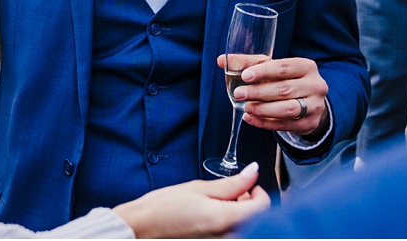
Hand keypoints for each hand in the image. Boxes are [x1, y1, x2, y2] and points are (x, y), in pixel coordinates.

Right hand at [112, 161, 269, 237]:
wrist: (142, 228)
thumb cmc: (164, 208)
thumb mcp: (199, 188)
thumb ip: (231, 183)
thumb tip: (253, 172)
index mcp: (227, 220)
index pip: (263, 206)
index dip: (258, 191)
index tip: (247, 185)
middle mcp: (228, 237)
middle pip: (254, 218)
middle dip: (246, 203)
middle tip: (227, 193)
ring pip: (242, 227)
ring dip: (236, 214)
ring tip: (213, 205)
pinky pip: (229, 234)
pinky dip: (226, 224)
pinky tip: (209, 218)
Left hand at [218, 55, 329, 138]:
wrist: (311, 103)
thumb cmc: (288, 81)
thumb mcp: (273, 69)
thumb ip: (249, 63)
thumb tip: (221, 60)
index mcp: (306, 66)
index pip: (284, 67)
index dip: (263, 71)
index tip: (245, 76)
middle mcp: (315, 85)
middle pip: (284, 89)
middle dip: (259, 92)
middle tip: (239, 94)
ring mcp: (315, 106)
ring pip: (287, 109)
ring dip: (263, 109)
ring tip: (246, 108)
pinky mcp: (309, 124)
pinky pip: (285, 125)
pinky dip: (265, 123)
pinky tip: (250, 118)